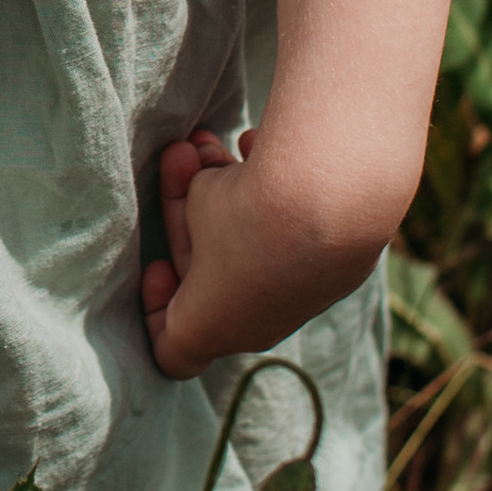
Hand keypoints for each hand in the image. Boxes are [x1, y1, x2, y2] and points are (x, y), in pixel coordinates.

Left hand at [140, 129, 388, 380]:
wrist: (333, 203)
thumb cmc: (243, 213)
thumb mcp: (195, 204)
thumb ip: (191, 203)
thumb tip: (211, 185)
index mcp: (212, 328)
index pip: (172, 350)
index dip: (154, 307)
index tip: (156, 264)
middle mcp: (258, 323)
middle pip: (208, 272)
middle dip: (187, 210)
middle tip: (181, 156)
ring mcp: (301, 296)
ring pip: (249, 242)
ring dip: (223, 192)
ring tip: (207, 140)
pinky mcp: (337, 264)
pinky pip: (290, 229)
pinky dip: (269, 191)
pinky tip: (254, 144)